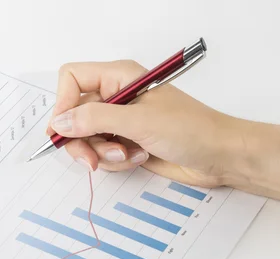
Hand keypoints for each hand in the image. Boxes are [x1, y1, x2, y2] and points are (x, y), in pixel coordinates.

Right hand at [47, 60, 241, 187]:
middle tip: (93, 160)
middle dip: (83, 140)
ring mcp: (121, 121)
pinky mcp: (127, 142)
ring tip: (130, 154)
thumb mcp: (139, 121)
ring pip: (87, 138)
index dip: (63, 104)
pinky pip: (104, 153)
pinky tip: (140, 157)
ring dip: (104, 153)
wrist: (220, 156)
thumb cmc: (190, 129)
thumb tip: (59, 123)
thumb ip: (95, 119)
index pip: (72, 79)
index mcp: (119, 76)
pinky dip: (117, 160)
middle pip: (74, 115)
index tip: (65, 130)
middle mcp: (116, 96)